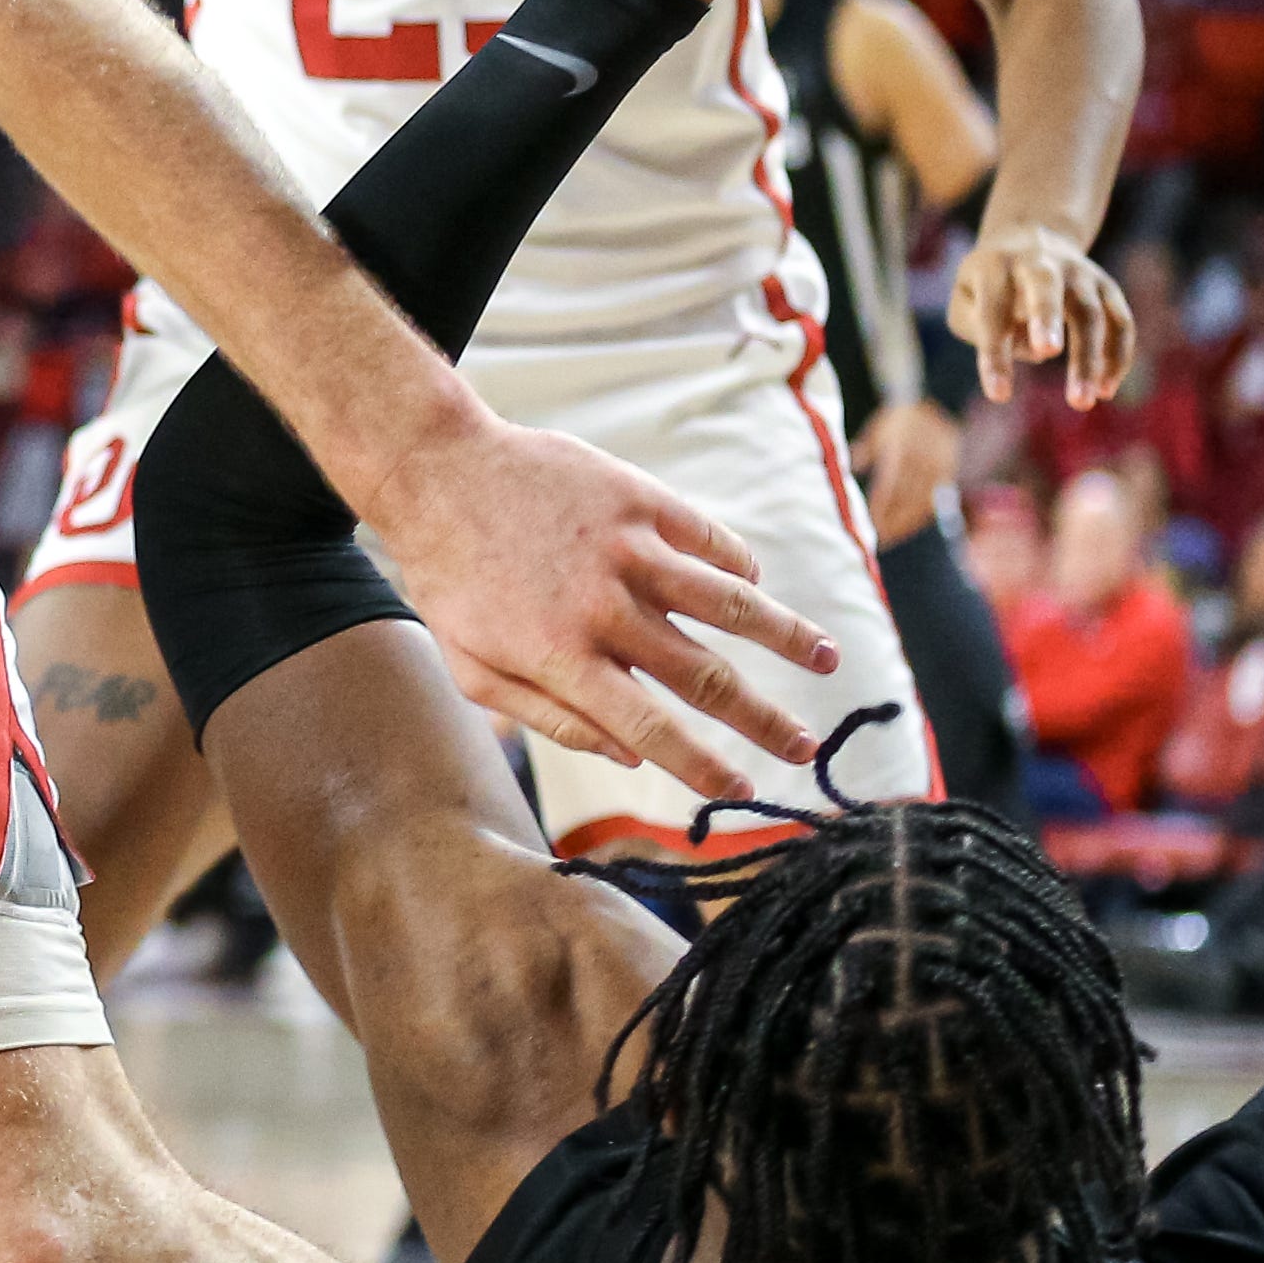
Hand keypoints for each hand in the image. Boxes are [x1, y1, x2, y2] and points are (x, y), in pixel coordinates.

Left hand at [362, 407, 837, 804]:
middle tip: (802, 747)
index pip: (653, 730)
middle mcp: (603, 607)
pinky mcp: (637, 496)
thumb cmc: (450, 578)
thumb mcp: (471, 667)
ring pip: (730, 602)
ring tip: (827, 658)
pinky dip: (739, 568)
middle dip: (764, 720)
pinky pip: (709, 539)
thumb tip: (630, 758)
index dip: (704, 768)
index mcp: (562, 658)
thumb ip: (550, 720)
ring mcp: (626, 547)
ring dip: (787, 635)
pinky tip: (754, 588)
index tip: (742, 793)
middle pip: (707, 677)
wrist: (436, 469)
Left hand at [857, 394, 961, 532]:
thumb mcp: (880, 428)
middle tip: (876, 539)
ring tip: (889, 538)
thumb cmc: (900, 419)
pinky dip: (920, 517)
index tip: (869, 524)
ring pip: (921, 503)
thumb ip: (866, 449)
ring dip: (904, 524)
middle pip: (905, 499)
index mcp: (902, 449)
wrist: (938, 401)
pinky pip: (935, 500)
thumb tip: (848, 465)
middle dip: (890, 521)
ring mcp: (938, 469)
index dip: (880, 507)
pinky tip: (907, 528)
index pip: (890, 485)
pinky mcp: (949, 475)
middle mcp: (921, 461)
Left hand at [946, 225, 1133, 406]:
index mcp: (996, 266)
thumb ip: (979, 327)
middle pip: (1046, 287)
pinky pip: (1120, 322)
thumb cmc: (989, 284)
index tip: (999, 395)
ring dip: (1088, 358)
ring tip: (1081, 401)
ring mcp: (1079, 272)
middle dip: (1046, 318)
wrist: (1030, 236)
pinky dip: (1117, 356)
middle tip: (1047, 352)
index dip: (995, 352)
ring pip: (1090, 312)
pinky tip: (1105, 390)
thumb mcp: (965, 299)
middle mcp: (1039, 261)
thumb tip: (1034, 351)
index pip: (992, 311)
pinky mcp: (1107, 286)